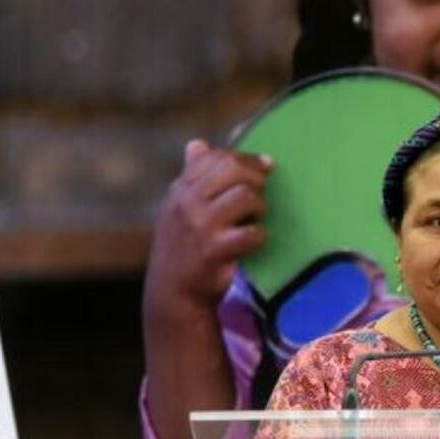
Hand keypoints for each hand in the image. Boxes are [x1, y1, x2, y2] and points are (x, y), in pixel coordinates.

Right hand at [144, 139, 271, 317]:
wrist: (173, 294)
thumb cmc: (182, 247)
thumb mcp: (178, 209)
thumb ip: (191, 176)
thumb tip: (198, 143)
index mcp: (180, 190)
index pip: (215, 157)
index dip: (246, 159)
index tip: (266, 166)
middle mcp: (186, 203)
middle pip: (232, 169)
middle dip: (256, 178)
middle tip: (261, 194)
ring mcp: (199, 226)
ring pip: (245, 196)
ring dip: (259, 208)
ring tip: (255, 219)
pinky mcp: (214, 250)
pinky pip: (252, 232)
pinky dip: (259, 236)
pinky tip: (252, 242)